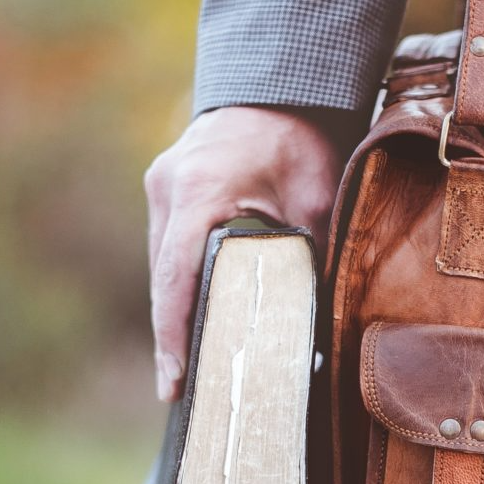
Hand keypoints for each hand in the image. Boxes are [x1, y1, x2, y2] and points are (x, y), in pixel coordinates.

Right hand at [145, 106, 347, 400]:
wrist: (279, 89)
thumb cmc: (301, 140)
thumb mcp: (318, 196)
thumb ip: (312, 251)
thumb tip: (321, 317)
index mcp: (200, 189)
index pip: (176, 275)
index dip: (172, 333)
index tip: (173, 381)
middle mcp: (168, 188)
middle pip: (165, 278)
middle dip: (174, 335)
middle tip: (188, 393)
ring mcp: (162, 188)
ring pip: (165, 266)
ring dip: (179, 312)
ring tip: (193, 371)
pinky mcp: (167, 192)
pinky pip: (171, 250)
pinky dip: (186, 286)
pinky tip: (201, 322)